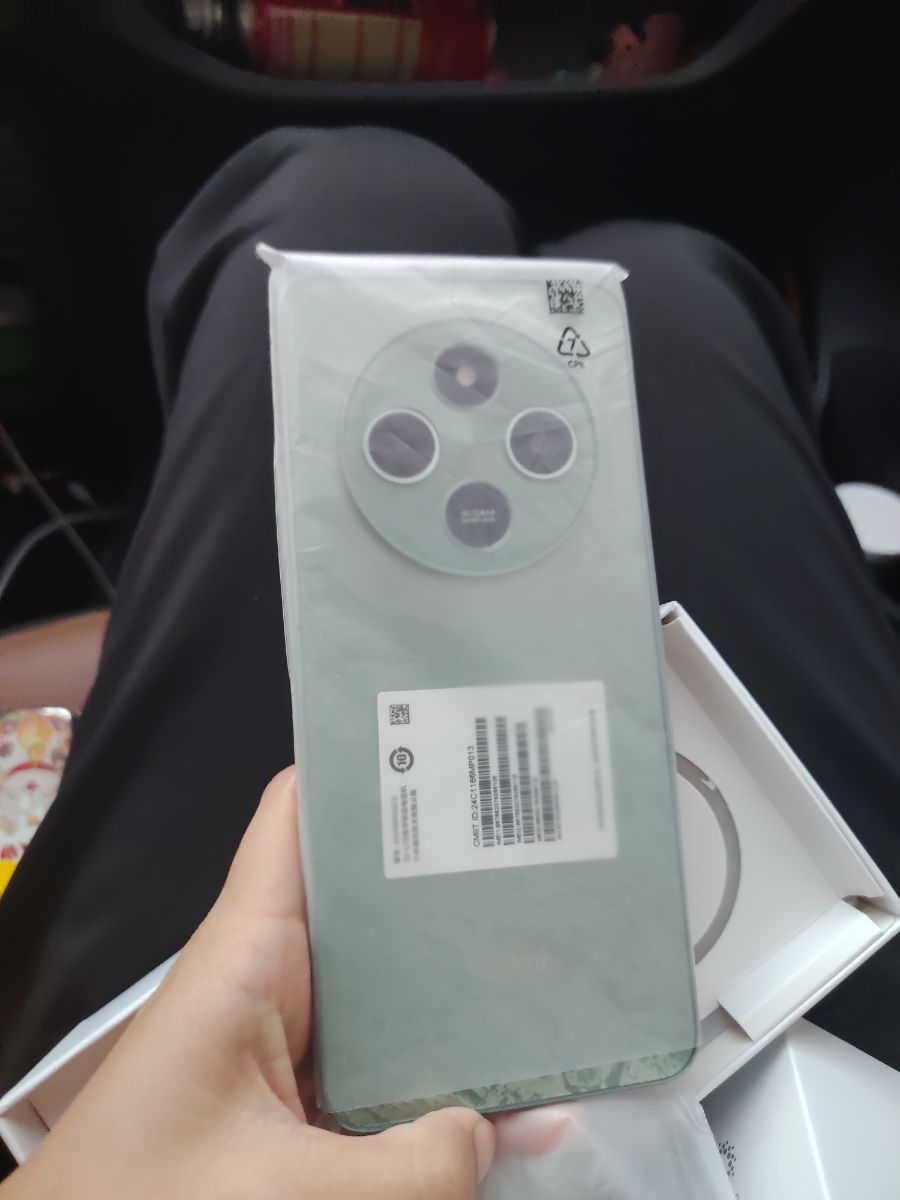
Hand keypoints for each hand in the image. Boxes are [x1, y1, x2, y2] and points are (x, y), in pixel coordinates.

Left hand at [3, 769, 495, 1199]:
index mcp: (246, 954)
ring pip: (381, 984)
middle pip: (364, 898)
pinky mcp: (293, 1097)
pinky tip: (505, 1083)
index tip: (454, 747)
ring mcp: (284, 1038)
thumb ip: (410, 1171)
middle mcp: (268, 976)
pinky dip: (435, 1068)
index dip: (366, 768)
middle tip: (543, 859)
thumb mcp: (288, 1194)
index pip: (298, 817)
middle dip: (446, 879)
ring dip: (454, 983)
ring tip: (550, 964)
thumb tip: (496, 1131)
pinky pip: (378, 1060)